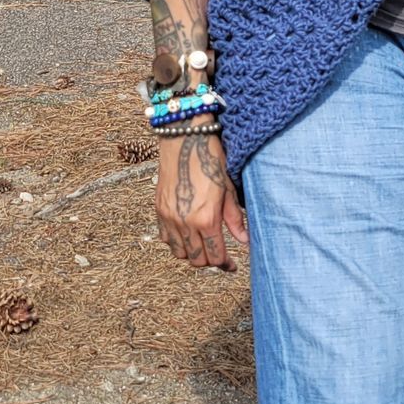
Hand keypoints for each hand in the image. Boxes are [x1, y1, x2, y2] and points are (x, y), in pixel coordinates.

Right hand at [156, 131, 247, 269]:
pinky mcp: (159, 209)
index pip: (215, 256)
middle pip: (196, 260)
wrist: (184, 137)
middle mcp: (185, 222)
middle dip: (209, 262)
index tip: (232, 266)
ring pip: (179, 253)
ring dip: (192, 254)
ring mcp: (169, 216)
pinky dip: (176, 242)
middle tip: (219, 256)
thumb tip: (244, 240)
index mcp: (206, 218)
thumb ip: (234, 218)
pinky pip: (165, 238)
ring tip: (203, 245)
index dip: (225, 265)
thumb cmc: (211, 159)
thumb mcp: (229, 189)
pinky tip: (187, 234)